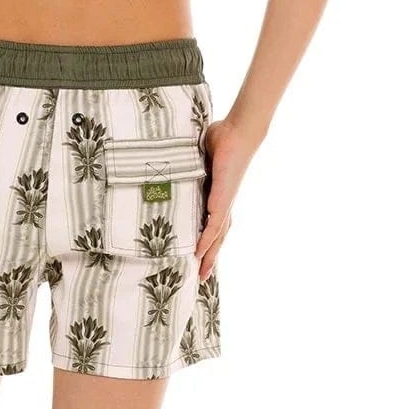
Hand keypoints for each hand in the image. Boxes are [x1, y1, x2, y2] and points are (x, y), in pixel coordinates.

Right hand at [194, 117, 259, 279]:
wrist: (238, 132)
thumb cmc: (221, 138)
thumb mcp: (198, 155)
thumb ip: (188, 162)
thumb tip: (171, 158)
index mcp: (217, 194)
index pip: (212, 222)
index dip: (207, 239)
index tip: (198, 254)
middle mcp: (223, 203)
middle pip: (218, 237)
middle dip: (210, 257)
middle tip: (201, 276)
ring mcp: (224, 203)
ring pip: (218, 237)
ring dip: (210, 256)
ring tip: (201, 273)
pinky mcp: (223, 200)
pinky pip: (214, 226)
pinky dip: (207, 241)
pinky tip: (200, 254)